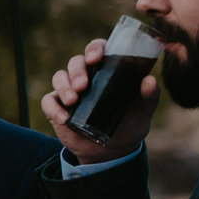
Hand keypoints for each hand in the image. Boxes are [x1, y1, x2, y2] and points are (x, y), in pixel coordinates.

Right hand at [41, 36, 157, 163]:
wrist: (112, 150)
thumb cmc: (129, 124)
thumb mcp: (142, 112)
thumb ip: (148, 97)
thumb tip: (149, 81)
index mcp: (107, 71)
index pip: (97, 50)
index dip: (94, 48)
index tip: (96, 58)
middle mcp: (86, 77)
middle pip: (75, 62)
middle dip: (77, 72)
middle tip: (83, 86)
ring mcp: (69, 91)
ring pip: (59, 78)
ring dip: (64, 87)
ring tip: (72, 101)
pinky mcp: (57, 107)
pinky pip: (48, 101)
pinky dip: (53, 108)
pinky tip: (64, 118)